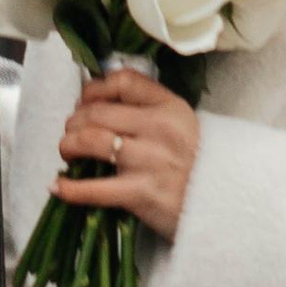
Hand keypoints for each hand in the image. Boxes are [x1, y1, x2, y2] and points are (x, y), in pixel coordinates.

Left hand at [54, 61, 199, 242]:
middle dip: (74, 122)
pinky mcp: (140, 193)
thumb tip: (100, 103)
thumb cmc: (200, 165)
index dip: (93, 90)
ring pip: (89, 141)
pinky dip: (69, 188)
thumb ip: (150, 110)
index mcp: (170, 107)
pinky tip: (58, 186)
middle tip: (72, 132)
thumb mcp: (184, 125)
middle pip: (96, 112)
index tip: (84, 101)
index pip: (122, 82)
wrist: (227, 204)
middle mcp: (158, 129)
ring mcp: (148, 161)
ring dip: (68, 145)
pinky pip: (93, 189)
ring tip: (67, 152)